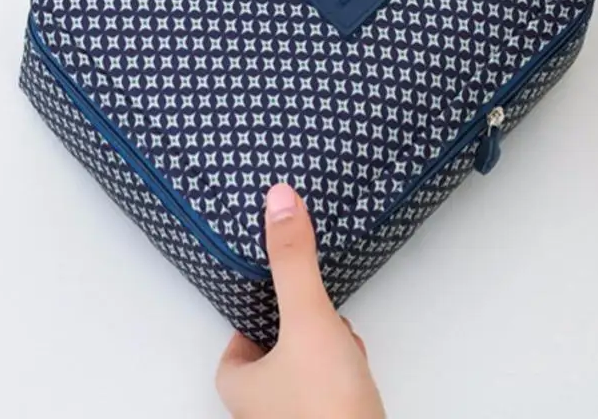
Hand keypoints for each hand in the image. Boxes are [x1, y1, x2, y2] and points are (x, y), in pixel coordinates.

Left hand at [216, 184, 384, 418]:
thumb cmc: (324, 402)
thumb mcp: (307, 319)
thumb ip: (295, 262)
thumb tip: (278, 199)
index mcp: (240, 388)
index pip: (238, 345)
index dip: (258, 319)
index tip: (280, 299)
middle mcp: (262, 412)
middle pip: (278, 353)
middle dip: (305, 331)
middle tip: (321, 319)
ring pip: (308, 370)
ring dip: (330, 349)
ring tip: (345, 347)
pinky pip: (330, 391)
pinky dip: (345, 374)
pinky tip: (359, 373)